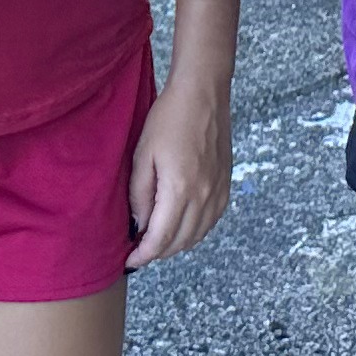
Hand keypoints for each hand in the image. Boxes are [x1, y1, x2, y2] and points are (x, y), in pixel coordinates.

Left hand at [124, 76, 230, 267]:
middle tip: (139, 251)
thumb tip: (139, 225)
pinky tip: (182, 226)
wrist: (203, 94)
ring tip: (157, 241)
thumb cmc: (169, 118)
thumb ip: (139, 194)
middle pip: (180, 242)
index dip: (143, 255)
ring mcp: (218, 191)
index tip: (130, 261)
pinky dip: (195, 232)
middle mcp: (204, 195)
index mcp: (180, 189)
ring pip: (198, 235)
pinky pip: (211, 221)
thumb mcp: (142, 155)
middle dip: (157, 253)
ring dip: (176, 245)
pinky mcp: (226, 184)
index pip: (161, 238)